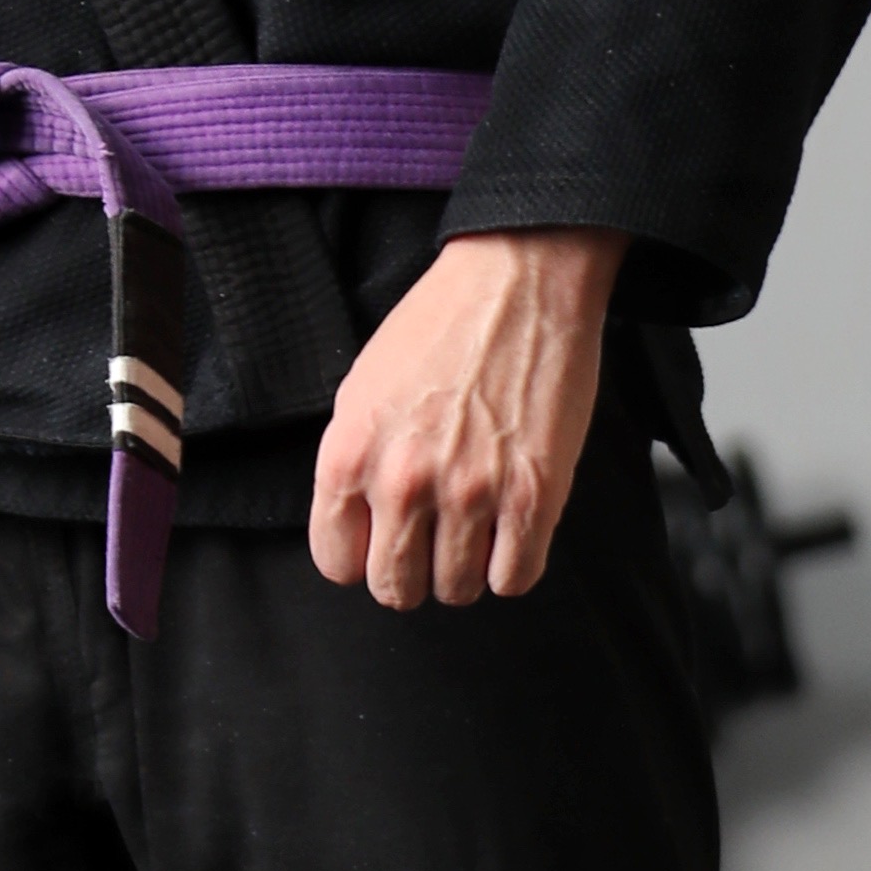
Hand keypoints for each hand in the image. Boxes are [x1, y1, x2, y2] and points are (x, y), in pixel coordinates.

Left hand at [308, 229, 625, 610]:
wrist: (518, 279)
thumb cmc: (440, 324)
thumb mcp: (362, 389)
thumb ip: (353, 464)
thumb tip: (359, 524)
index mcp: (349, 455)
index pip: (337, 563)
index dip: (363, 557)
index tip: (383, 542)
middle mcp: (402, 482)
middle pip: (396, 587)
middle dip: (413, 573)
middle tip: (433, 542)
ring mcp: (470, 493)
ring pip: (458, 590)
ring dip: (466, 569)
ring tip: (476, 529)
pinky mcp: (534, 496)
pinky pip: (515, 579)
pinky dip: (513, 566)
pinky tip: (512, 532)